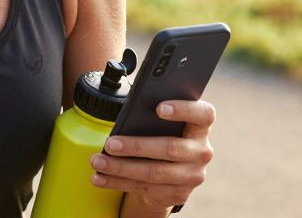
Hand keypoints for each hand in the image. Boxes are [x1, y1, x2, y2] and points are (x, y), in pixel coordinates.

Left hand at [89, 99, 214, 211]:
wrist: (170, 174)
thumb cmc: (161, 136)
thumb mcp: (160, 124)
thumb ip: (151, 116)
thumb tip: (127, 113)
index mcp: (200, 127)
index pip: (203, 114)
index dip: (183, 109)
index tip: (159, 108)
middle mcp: (201, 152)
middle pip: (171, 148)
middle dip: (136, 146)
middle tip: (110, 144)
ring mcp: (192, 175)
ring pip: (154, 172)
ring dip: (121, 168)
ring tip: (97, 161)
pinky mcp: (178, 194)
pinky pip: (144, 188)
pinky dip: (117, 182)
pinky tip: (100, 178)